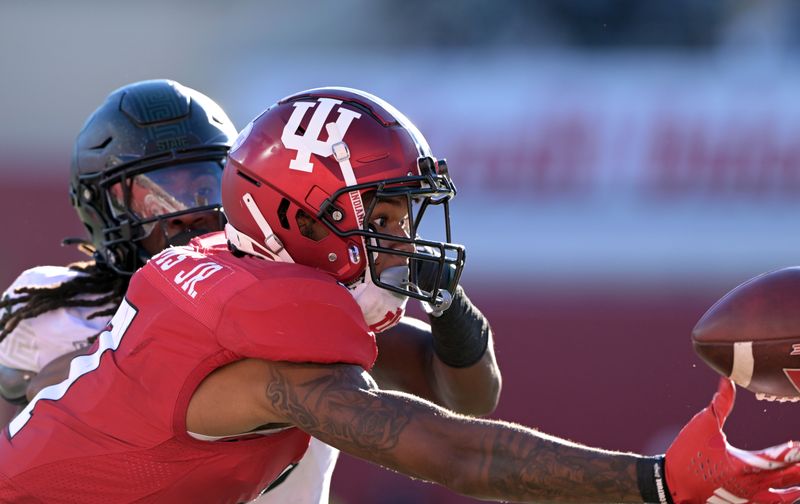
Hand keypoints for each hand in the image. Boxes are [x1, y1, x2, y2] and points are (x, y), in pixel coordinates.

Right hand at [665, 378, 799, 503]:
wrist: (672, 485)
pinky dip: (787, 497)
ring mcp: (749, 497)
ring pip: (785, 494)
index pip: (777, 458)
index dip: (792, 452)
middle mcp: (751, 484)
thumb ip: (721, 403)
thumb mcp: (703, 425)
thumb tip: (727, 379)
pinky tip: (794, 491)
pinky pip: (773, 503)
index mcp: (743, 464)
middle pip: (786, 476)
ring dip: (797, 483)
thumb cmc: (687, 454)